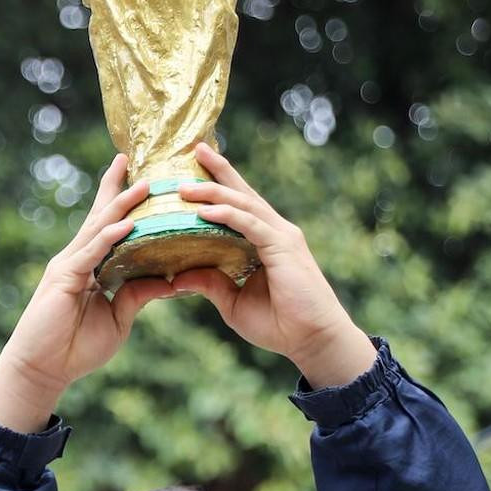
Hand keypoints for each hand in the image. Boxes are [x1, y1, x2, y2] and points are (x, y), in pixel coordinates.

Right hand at [0, 155, 176, 431]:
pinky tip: (128, 223)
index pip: (107, 227)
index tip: (143, 177)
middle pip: (100, 216)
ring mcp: (68, 267)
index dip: (122, 202)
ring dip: (121, 204)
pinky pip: (91, 253)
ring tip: (145, 184)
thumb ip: (138, 295)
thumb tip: (170, 279)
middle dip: (118, 188)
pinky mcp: (64, 279)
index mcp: (89, 267)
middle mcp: (77, 260)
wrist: (43, 371)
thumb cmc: (76, 348)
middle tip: (137, 160)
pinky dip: (110, 237)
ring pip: (98, 228)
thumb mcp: (119, 318)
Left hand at [171, 144, 374, 388]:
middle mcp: (274, 231)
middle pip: (241, 193)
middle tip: (193, 150)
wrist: (313, 341)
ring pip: (243, 204)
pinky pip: (250, 224)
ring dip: (213, 192)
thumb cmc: (278, 324)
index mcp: (263, 240)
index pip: (237, 206)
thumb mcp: (232, 302)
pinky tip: (203, 210)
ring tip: (184, 185)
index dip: (217, 186)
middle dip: (217, 171)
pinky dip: (226, 215)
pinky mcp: (283, 247)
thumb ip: (210, 284)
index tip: (190, 170)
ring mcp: (281, 236)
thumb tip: (177, 276)